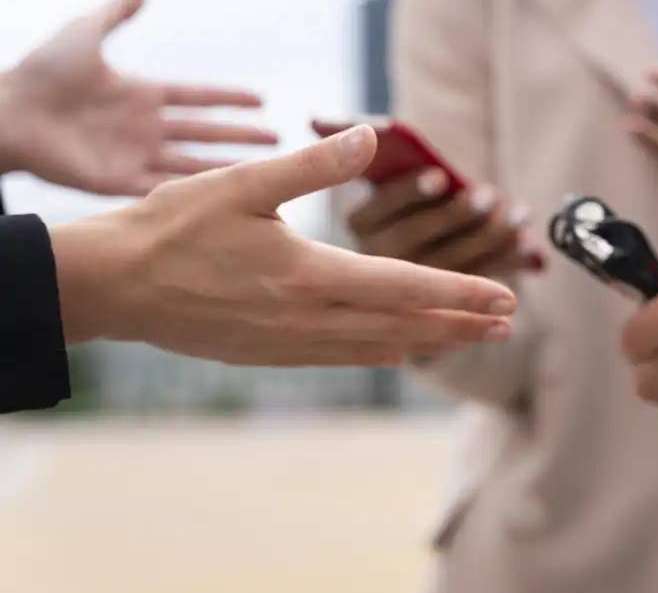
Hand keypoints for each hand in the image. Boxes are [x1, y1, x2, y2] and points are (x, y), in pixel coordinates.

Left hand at [0, 0, 276, 195]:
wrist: (7, 114)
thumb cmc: (40, 72)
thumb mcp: (84, 33)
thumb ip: (117, 13)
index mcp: (141, 95)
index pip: (198, 97)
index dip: (229, 98)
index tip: (262, 100)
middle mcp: (145, 128)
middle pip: (206, 132)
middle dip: (243, 136)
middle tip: (280, 138)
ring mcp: (135, 156)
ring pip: (195, 164)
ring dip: (229, 167)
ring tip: (264, 169)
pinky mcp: (120, 183)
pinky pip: (165, 189)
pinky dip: (193, 192)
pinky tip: (223, 195)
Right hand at [49, 125, 516, 365]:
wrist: (115, 286)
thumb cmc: (174, 228)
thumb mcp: (243, 184)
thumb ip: (313, 164)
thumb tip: (370, 136)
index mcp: (310, 275)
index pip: (406, 287)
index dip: (462, 292)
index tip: (506, 297)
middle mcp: (309, 319)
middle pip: (405, 326)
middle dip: (461, 324)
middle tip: (508, 323)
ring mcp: (292, 344)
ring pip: (379, 348)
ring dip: (430, 341)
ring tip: (471, 337)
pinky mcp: (273, 355)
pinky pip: (345, 357)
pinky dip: (384, 352)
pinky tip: (401, 349)